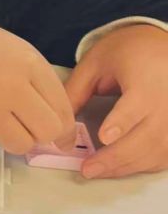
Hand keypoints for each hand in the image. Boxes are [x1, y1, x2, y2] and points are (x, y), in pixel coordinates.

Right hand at [0, 0, 75, 154]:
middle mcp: (12, 86)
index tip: (56, 135)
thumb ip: (36, 81)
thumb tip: (55, 124)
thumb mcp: (12, 49)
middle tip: (25, 127)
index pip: (63, 111)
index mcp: (30, 64)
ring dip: (11, 137)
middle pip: (47, 132)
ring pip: (19, 145)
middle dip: (40, 135)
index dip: (62, 128)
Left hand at [65, 24, 167, 178]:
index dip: (121, 123)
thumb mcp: (95, 62)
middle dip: (116, 157)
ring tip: (97, 171)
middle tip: (88, 169)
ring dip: (128, 166)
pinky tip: (121, 167)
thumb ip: (76, 91)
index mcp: (147, 80)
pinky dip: (145, 165)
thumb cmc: (127, 51)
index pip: (136, 105)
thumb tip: (57, 123)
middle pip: (148, 137)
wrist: (160, 42)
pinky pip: (167, 154)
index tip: (104, 137)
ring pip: (159, 151)